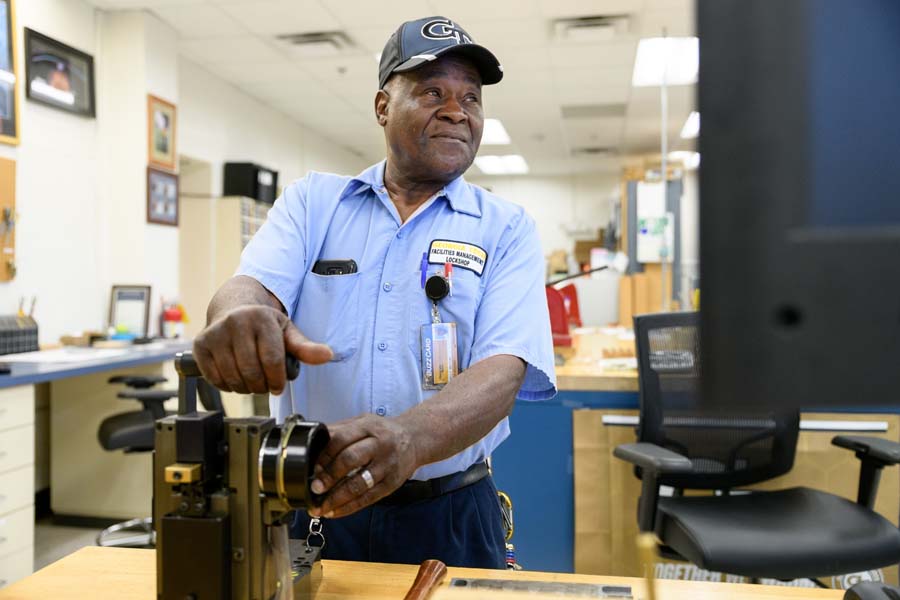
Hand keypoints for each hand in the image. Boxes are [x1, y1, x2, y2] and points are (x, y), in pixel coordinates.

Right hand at [193, 305, 331, 394]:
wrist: (232, 308)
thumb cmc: (263, 324)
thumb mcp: (286, 331)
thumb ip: (306, 347)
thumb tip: (327, 355)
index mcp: (261, 318)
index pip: (272, 360)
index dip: (277, 380)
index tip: (278, 386)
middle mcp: (235, 322)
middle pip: (252, 372)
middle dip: (262, 386)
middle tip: (265, 385)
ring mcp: (215, 333)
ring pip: (233, 378)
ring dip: (245, 388)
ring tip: (252, 381)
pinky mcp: (200, 345)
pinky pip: (215, 378)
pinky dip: (227, 386)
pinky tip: (235, 377)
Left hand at [309, 414, 418, 517]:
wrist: (415, 439)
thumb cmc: (384, 431)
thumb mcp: (364, 422)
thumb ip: (340, 431)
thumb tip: (312, 444)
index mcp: (368, 427)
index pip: (341, 439)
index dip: (324, 455)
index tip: (310, 468)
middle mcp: (379, 445)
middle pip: (350, 459)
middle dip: (329, 476)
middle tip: (314, 488)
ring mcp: (387, 465)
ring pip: (359, 483)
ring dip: (337, 498)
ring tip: (320, 507)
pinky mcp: (392, 484)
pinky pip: (368, 498)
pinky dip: (349, 507)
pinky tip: (335, 511)